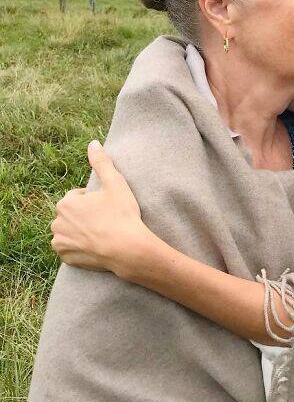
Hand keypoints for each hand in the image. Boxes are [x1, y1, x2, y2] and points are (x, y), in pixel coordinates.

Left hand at [50, 140, 150, 278]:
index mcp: (65, 203)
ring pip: (69, 230)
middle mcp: (57, 223)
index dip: (95, 200)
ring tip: (102, 232)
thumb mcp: (115, 183)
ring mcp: (60, 242)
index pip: (78, 197)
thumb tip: (93, 143)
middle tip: (107, 219)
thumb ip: (101, 162)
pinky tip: (95, 245)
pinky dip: (79, 246)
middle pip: (72, 214)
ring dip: (80, 230)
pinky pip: (70, 248)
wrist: (128, 249)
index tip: (108, 206)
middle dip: (85, 215)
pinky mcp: (65, 258)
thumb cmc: (122, 215)